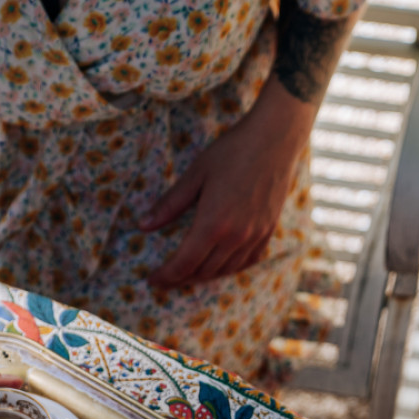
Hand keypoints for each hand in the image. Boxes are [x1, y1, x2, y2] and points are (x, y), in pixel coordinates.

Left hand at [142, 77, 313, 286]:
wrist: (275, 139)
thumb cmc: (232, 151)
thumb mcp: (195, 174)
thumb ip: (170, 204)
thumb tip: (143, 226)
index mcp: (213, 224)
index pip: (184, 264)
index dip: (166, 276)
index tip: (152, 280)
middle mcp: (235, 237)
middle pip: (203, 272)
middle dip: (181, 278)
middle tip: (166, 276)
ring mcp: (255, 236)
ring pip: (225, 270)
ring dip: (203, 275)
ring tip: (188, 272)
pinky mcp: (267, 232)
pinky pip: (246, 262)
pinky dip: (229, 267)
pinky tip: (219, 263)